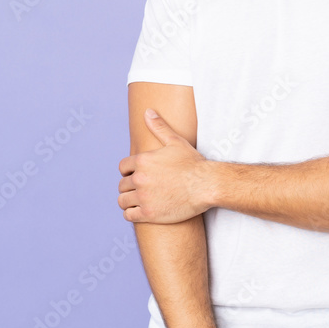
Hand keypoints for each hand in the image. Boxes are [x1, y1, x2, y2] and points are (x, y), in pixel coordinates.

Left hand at [118, 109, 213, 223]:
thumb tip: (147, 112)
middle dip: (129, 186)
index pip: (123, 167)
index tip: (135, 175)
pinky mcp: (148, 214)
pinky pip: (128, 215)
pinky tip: (140, 211)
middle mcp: (139, 178)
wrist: (206, 185)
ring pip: (122, 201)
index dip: (128, 171)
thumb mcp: (175, 142)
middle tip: (140, 189)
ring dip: (128, 201)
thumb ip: (159, 127)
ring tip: (138, 201)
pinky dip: (132, 214)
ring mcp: (143, 197)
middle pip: (122, 185)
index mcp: (143, 161)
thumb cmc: (193, 164)